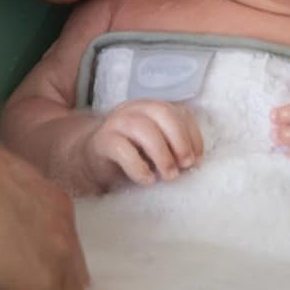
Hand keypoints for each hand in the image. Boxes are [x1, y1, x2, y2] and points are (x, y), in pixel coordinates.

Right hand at [84, 100, 203, 187]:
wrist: (92, 160)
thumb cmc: (131, 154)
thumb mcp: (156, 149)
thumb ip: (173, 148)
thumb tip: (192, 163)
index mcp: (153, 108)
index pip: (179, 112)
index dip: (192, 135)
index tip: (197, 160)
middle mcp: (135, 109)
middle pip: (162, 113)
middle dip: (179, 140)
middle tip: (185, 165)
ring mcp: (117, 122)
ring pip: (143, 128)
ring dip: (162, 154)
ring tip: (169, 176)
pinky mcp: (102, 140)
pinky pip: (122, 149)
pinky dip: (138, 167)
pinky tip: (147, 180)